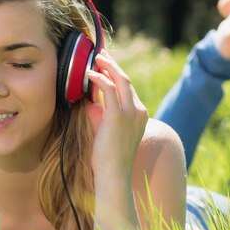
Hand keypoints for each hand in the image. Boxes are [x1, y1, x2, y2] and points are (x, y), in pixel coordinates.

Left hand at [85, 51, 148, 175]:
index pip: (128, 88)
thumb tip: (91, 104)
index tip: (105, 66)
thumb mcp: (107, 133)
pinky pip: (108, 89)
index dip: (116, 74)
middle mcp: (139, 111)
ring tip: (95, 58)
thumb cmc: (109, 159)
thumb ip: (101, 117)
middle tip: (100, 55)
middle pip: (126, 80)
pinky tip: (89, 74)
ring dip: (107, 66)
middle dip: (113, 65)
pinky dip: (99, 78)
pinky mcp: (118, 116)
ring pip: (120, 80)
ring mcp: (131, 113)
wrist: (114, 175)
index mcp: (140, 115)